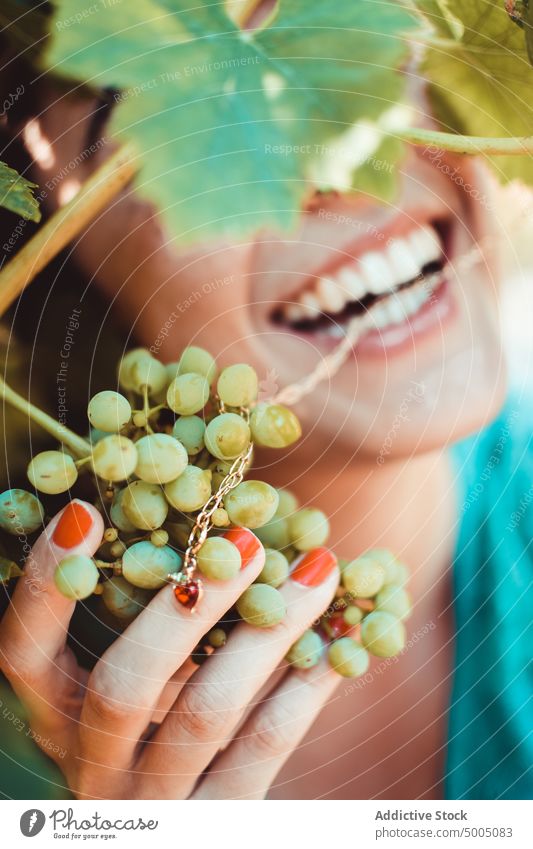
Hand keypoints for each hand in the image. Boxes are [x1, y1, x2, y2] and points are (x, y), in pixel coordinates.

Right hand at [0, 499, 339, 798]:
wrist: (182, 816)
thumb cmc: (160, 719)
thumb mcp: (135, 675)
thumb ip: (144, 616)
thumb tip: (201, 519)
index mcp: (56, 716)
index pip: (23, 653)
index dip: (47, 586)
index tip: (85, 514)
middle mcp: (92, 766)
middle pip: (121, 687)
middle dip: (184, 608)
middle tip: (243, 542)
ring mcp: (153, 804)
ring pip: (207, 712)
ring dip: (268, 631)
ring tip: (317, 569)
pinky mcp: (217, 823)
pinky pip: (264, 745)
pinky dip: (306, 683)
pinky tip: (340, 638)